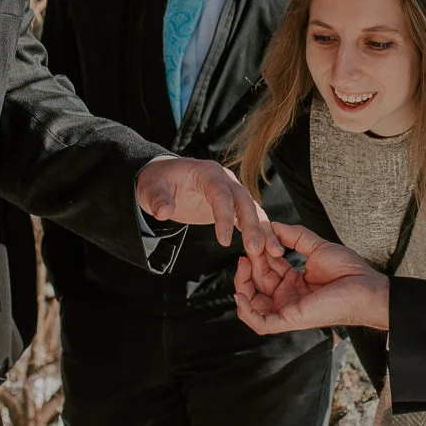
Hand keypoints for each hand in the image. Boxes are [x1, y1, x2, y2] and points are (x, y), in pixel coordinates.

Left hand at [136, 156, 280, 262]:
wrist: (164, 180)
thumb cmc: (158, 182)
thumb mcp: (151, 188)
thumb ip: (158, 199)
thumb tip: (164, 211)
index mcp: (207, 172)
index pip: (220, 194)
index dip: (224, 217)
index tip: (224, 241)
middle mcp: (225, 180)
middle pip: (244, 202)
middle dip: (252, 226)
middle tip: (256, 249)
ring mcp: (232, 192)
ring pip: (253, 211)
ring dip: (264, 231)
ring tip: (274, 252)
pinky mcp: (233, 206)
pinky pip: (251, 219)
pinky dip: (262, 233)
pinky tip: (271, 250)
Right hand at [234, 220, 390, 333]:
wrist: (366, 287)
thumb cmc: (349, 271)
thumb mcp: (317, 247)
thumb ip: (295, 236)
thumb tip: (273, 225)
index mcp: (293, 282)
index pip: (266, 268)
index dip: (257, 254)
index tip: (255, 237)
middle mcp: (287, 296)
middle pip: (256, 283)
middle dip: (249, 265)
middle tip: (248, 249)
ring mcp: (287, 309)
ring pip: (252, 305)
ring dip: (243, 285)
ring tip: (244, 264)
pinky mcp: (289, 319)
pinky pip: (260, 323)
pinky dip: (246, 312)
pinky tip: (240, 294)